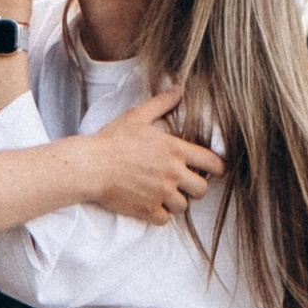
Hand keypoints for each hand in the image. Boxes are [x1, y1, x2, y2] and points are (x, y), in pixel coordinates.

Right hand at [88, 86, 223, 224]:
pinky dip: (160, 214)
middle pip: (202, 189)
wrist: (90, 166)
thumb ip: (162, 103)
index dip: (217, 168)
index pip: (213, 164)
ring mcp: (160, 194)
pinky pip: (165, 219)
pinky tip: (152, 204)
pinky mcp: (146, 210)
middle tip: (185, 183)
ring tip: (165, 193)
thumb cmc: (112, 139)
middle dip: (196, 186)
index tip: (213, 170)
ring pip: (183, 206)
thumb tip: (178, 89)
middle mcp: (172, 174)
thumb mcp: (137, 116)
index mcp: (175, 150)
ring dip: (176, 201)